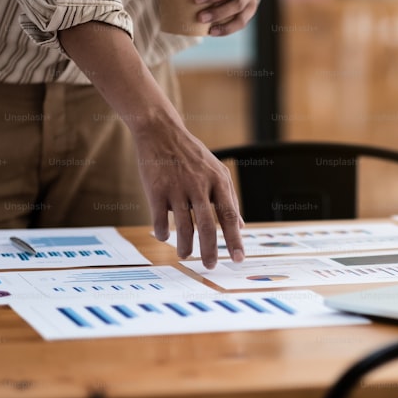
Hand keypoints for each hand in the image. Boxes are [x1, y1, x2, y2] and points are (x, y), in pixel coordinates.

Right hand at [56, 21, 244, 268]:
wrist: (161, 131)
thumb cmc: (191, 155)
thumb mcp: (216, 171)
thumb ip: (229, 198)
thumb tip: (241, 226)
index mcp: (218, 181)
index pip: (229, 215)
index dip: (235, 239)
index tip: (238, 259)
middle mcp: (199, 185)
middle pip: (207, 225)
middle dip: (210, 250)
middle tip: (210, 266)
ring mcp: (176, 188)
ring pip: (183, 226)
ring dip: (185, 245)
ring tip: (186, 255)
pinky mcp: (156, 189)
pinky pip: (159, 219)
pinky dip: (162, 232)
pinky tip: (164, 237)